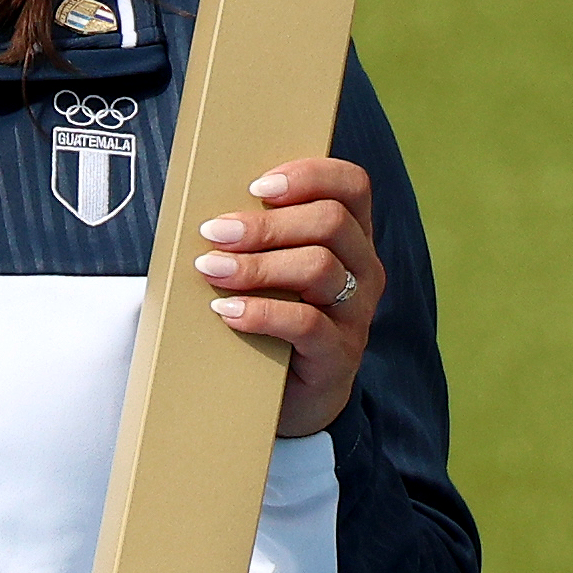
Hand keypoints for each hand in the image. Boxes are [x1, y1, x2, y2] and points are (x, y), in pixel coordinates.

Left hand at [193, 155, 382, 439]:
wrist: (292, 397)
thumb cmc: (274, 318)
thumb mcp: (272, 270)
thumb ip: (258, 237)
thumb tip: (209, 211)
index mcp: (351, 236)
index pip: (351, 185)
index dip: (309, 175)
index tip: (257, 187)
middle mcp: (363, 268)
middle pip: (331, 222)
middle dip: (265, 224)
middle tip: (214, 233)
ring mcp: (356, 312)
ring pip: (319, 268)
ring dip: (257, 265)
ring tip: (211, 270)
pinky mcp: (339, 354)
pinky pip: (307, 324)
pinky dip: (261, 312)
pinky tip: (226, 312)